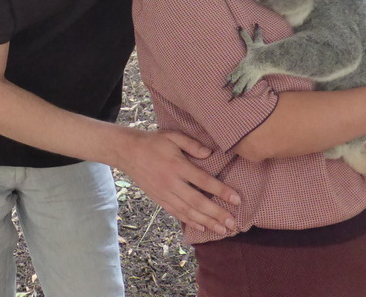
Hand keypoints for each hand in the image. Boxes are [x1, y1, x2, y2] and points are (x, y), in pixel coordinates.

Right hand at [116, 129, 240, 235]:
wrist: (128, 152)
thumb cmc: (154, 142)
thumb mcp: (172, 136)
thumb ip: (192, 144)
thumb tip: (209, 153)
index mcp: (178, 166)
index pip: (203, 181)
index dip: (221, 191)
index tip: (237, 199)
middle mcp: (172, 183)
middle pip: (198, 202)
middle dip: (217, 214)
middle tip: (233, 224)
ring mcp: (165, 193)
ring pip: (188, 212)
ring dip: (207, 222)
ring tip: (222, 230)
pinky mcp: (159, 199)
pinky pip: (176, 213)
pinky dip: (190, 222)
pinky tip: (202, 228)